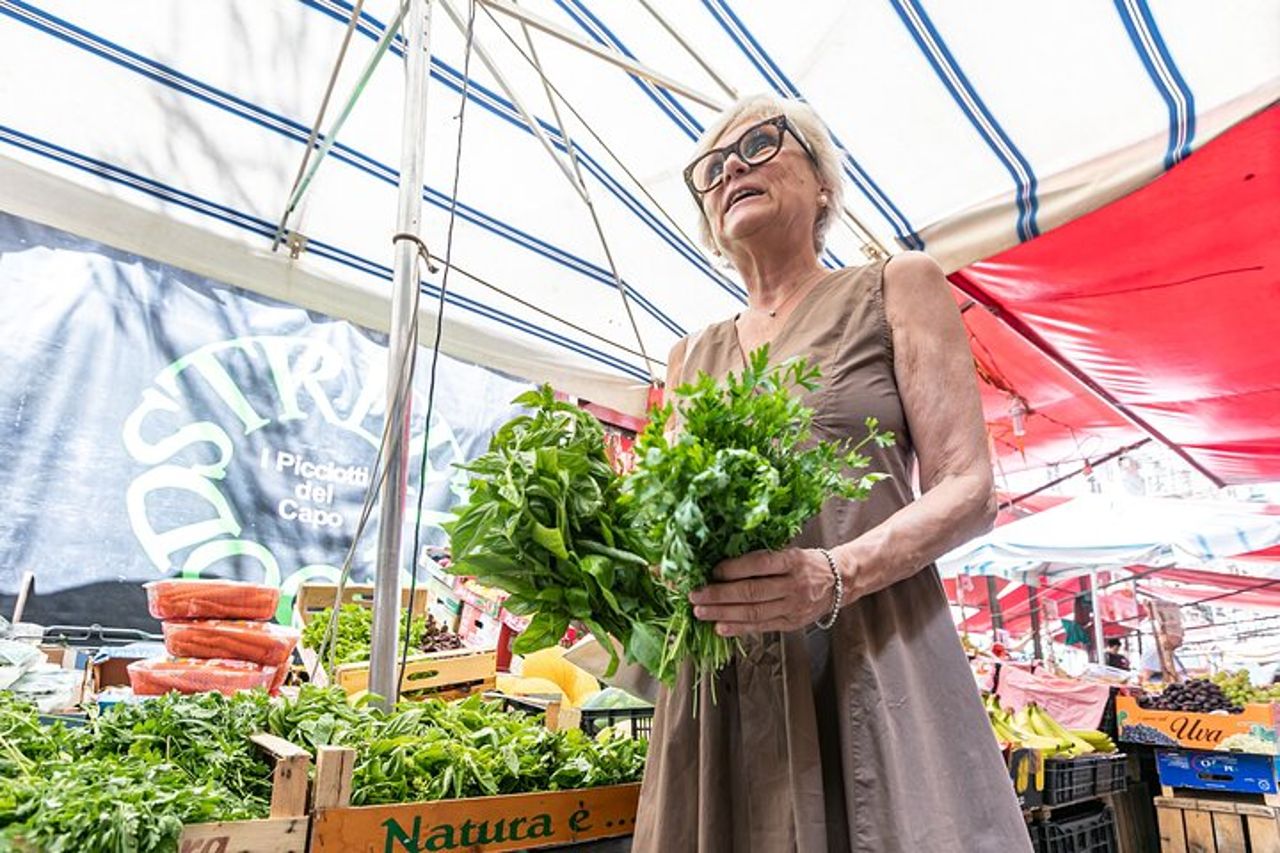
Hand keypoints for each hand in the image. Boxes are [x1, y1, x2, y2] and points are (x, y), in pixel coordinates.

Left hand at [687, 548, 835, 635]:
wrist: (839, 581)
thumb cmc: (806, 563)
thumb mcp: (790, 552)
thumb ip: (762, 559)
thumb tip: (722, 563)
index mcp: (793, 560)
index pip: (760, 564)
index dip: (734, 568)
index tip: (712, 571)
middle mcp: (794, 584)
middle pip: (752, 591)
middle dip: (719, 594)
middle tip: (695, 595)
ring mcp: (793, 606)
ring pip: (754, 612)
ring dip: (723, 613)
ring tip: (700, 611)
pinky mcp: (791, 623)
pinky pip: (761, 626)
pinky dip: (738, 628)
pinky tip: (720, 627)